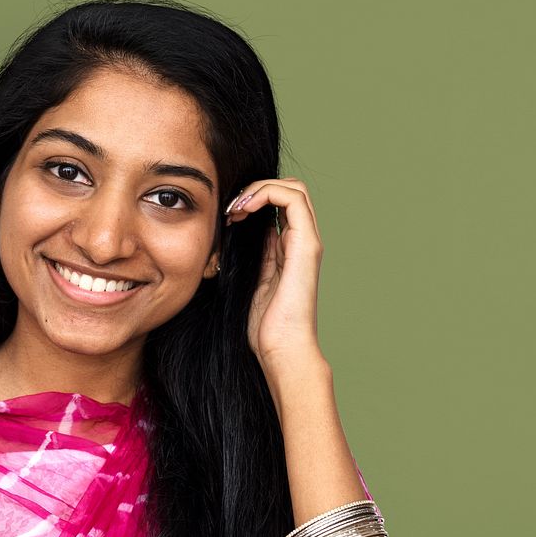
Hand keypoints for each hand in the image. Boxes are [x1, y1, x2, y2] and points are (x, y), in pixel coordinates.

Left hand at [225, 177, 325, 369]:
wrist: (280, 348)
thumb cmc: (264, 325)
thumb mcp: (251, 279)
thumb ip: (254, 255)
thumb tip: (243, 231)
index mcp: (289, 248)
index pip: (279, 204)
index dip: (253, 199)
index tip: (228, 216)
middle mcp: (302, 241)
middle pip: (289, 190)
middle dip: (256, 188)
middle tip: (231, 208)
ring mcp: (308, 241)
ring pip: (294, 188)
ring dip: (260, 188)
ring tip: (236, 207)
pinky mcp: (307, 245)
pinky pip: (293, 199)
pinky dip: (266, 193)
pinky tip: (244, 209)